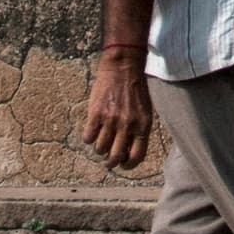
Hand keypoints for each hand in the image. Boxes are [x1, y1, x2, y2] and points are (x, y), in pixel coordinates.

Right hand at [83, 53, 155, 169]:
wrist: (123, 69)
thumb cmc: (136, 90)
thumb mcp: (145, 111)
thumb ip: (139, 130)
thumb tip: (130, 150)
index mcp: (143, 126)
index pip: (137, 156)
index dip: (128, 165)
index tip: (123, 165)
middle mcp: (127, 126)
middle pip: (115, 156)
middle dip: (111, 162)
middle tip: (107, 160)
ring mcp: (111, 120)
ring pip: (100, 149)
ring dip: (99, 149)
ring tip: (100, 143)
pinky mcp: (95, 114)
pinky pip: (88, 137)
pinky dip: (88, 139)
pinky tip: (91, 133)